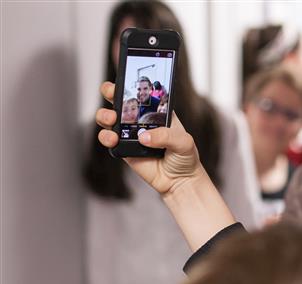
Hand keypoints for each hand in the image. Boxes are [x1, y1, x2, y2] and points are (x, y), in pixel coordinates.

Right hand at [95, 81, 205, 197]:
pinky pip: (108, 139)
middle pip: (120, 99)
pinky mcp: (123, 148)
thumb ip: (166, 136)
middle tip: (112, 92)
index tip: (126, 73)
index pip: (143, 91)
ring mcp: (130, 133)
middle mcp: (141, 119)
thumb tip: (143, 136)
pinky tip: (113, 138)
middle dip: (111, 91)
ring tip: (112, 119)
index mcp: (157, 111)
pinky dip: (106, 137)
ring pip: (109, 117)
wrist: (180, 181)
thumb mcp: (184, 142)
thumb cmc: (185, 158)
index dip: (133, 80)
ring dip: (104, 114)